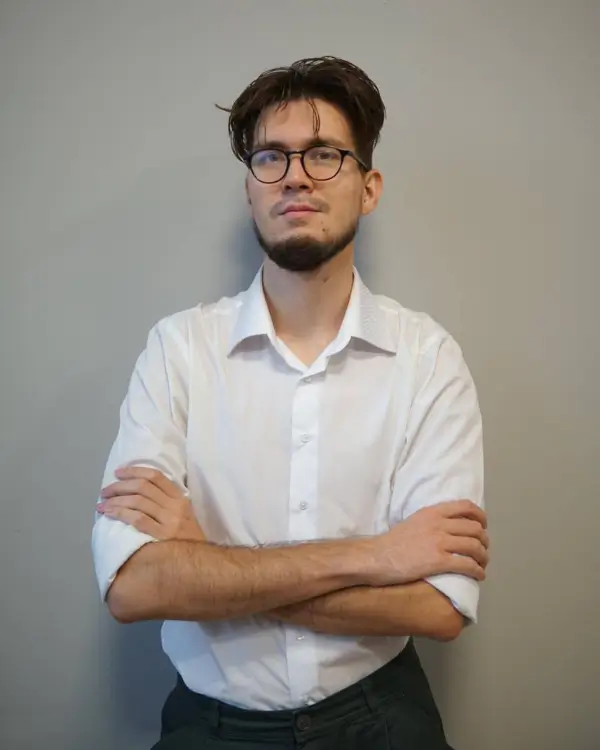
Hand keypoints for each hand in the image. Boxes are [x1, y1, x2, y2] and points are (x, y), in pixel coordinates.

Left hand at [97, 466, 205, 541]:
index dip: (134, 471)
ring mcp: (168, 521)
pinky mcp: (161, 536)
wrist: (200, 563)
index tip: (119, 472)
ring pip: (137, 501)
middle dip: (120, 486)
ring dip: (115, 500)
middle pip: (142, 487)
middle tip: (105, 491)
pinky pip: (137, 519)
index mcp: (180, 499)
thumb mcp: (184, 516)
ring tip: (102, 504)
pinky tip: (108, 513)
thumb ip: (168, 503)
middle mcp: (174, 506)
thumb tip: (137, 494)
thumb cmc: (188, 540)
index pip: (156, 476)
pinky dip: (120, 513)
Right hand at [362, 500, 488, 585]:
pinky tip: (478, 576)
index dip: (480, 517)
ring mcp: (439, 542)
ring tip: (482, 565)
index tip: (483, 526)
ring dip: (483, 557)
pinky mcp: (438, 561)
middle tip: (483, 550)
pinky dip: (477, 571)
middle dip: (484, 541)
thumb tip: (449, 528)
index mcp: (432, 512)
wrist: (377, 557)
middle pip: (474, 528)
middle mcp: (439, 524)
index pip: (466, 507)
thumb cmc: (393, 542)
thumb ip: (432, 521)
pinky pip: (467, 565)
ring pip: (475, 546)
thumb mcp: (414, 521)